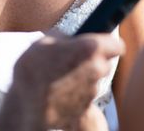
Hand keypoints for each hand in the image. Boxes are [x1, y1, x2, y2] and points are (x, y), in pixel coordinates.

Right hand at [0, 33, 123, 130]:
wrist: (26, 106)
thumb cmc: (33, 69)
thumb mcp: (44, 40)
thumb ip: (64, 37)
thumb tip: (69, 39)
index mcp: (90, 48)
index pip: (117, 45)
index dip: (107, 44)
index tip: (99, 44)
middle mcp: (97, 69)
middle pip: (104, 63)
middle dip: (92, 61)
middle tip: (72, 60)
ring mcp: (93, 90)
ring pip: (95, 79)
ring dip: (83, 77)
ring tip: (61, 76)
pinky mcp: (86, 107)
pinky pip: (86, 95)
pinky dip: (76, 92)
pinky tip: (59, 90)